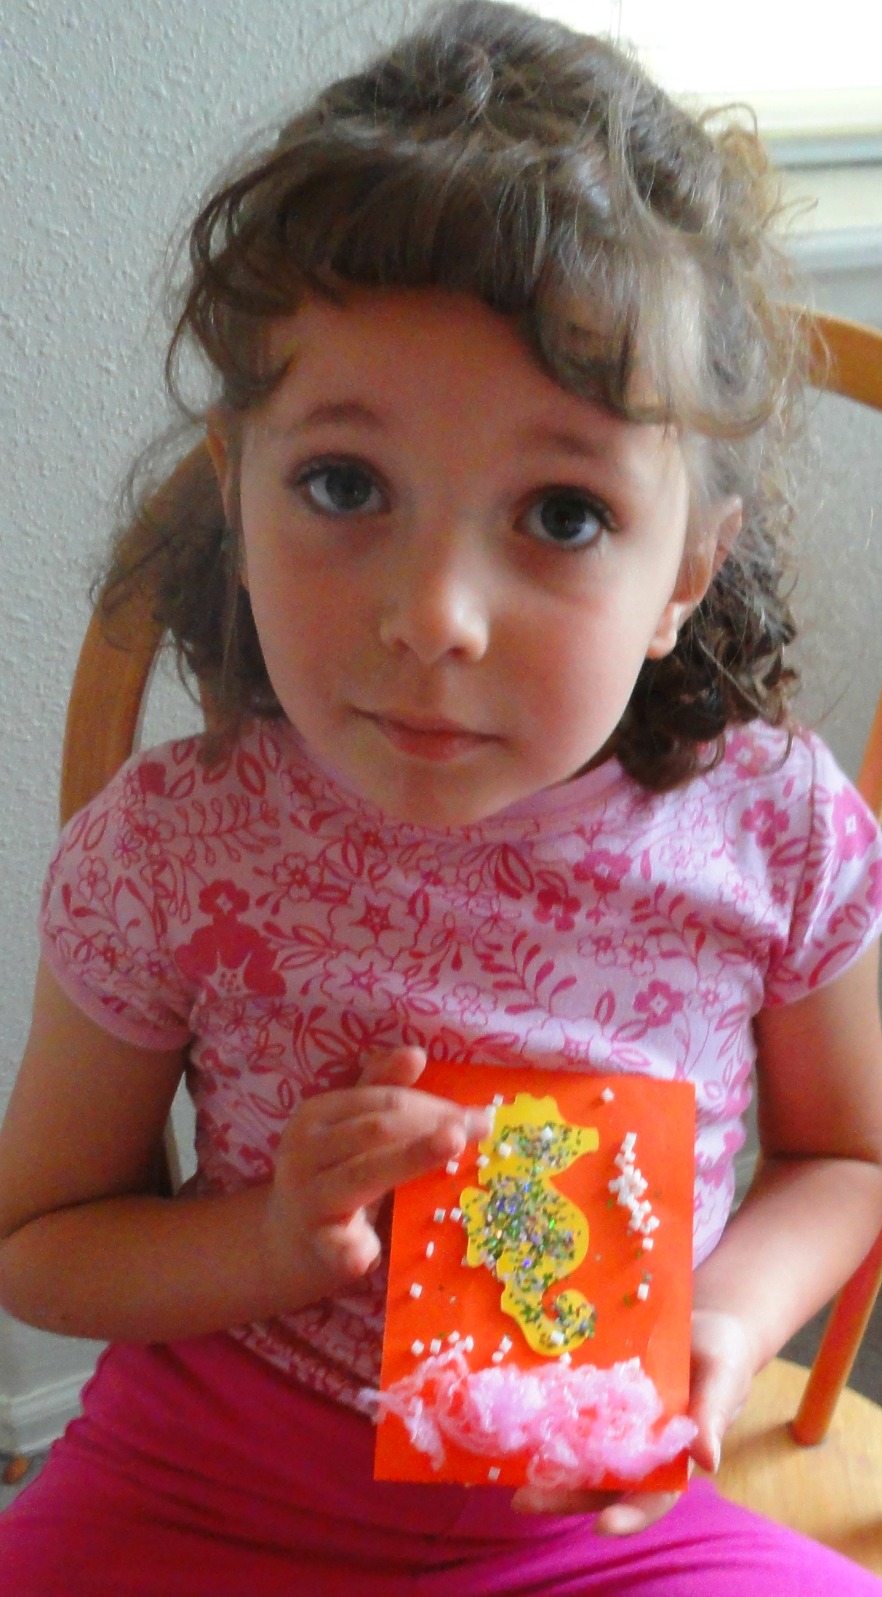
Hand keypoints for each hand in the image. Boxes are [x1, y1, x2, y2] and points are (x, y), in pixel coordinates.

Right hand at [259, 1046, 492, 1305]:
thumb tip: (415, 1054)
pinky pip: (334, 1245)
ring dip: (412, 1157)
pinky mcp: (314, 1247)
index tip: (479, 1115)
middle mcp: (304, 1151)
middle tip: (481, 1127)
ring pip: (365, 1173)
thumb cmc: (327, 1181)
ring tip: (452, 1144)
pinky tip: (367, 1252)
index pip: (383, 1101)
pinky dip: (350, 1248)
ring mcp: (307, 1199)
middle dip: (434, 1125)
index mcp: (315, 1116)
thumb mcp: (348, 1133)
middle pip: (377, 1130)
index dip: (434, 1104)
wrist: (281, 1245)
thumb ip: (379, 1093)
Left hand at [512, 1307, 756, 1533]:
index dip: (630, 1514)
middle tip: (525, 1501)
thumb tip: (708, 1460)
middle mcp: (639, 1451)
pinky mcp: (596, 1398)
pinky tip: (517, 1419)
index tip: (602, 1526)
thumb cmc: (722, 1356)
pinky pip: (571, 1416)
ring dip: (546, 1468)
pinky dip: (547, 1422)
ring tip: (506, 1472)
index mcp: (674, 1457)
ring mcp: (614, 1427)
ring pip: (579, 1458)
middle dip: (565, 1497)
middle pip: (602, 1486)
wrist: (703, 1323)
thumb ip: (715, 1413)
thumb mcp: (724, 1377)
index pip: (654, 1497)